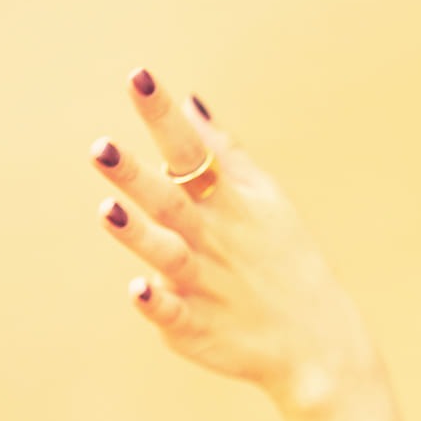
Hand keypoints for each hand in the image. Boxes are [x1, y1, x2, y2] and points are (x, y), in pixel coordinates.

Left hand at [91, 68, 389, 420]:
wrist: (319, 342)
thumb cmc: (288, 264)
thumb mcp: (269, 202)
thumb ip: (226, 154)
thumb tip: (190, 101)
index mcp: (229, 205)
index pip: (190, 152)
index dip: (163, 117)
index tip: (138, 78)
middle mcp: (214, 240)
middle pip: (171, 203)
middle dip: (137, 177)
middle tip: (101, 149)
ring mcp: (207, 286)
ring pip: (169, 257)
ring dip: (140, 237)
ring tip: (110, 213)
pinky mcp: (200, 329)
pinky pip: (176, 317)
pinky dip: (159, 305)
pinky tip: (139, 290)